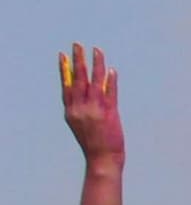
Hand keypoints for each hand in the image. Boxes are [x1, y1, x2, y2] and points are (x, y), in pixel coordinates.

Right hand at [58, 45, 121, 166]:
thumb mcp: (81, 124)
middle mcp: (80, 108)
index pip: (67, 85)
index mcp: (71, 111)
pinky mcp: (109, 113)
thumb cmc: (93, 143)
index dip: (65, 69)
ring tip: (97, 51)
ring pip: (95, 82)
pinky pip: (110, 93)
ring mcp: (94, 110)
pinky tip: (111, 70)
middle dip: (78, 60)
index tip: (63, 55)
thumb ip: (81, 108)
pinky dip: (110, 81)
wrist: (102, 159)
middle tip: (77, 45)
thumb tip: (87, 92)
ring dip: (96, 65)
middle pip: (78, 79)